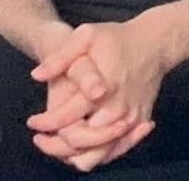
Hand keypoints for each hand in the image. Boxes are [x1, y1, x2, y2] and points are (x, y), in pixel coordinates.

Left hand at [28, 18, 172, 169]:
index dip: (44, 123)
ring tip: (59, 143)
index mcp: (102, 89)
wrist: (156, 43)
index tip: (32, 121)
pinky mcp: (139, 123)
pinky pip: (116, 150)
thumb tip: (36, 75)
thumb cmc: (118, 38)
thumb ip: (61, 56)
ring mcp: (131, 119)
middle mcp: (117, 110)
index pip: (65, 119)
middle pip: (79, 142)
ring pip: (98, 154)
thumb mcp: (87, 35)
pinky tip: (83, 144)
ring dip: (75, 153)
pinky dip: (97, 153)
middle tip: (41, 138)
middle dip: (55, 144)